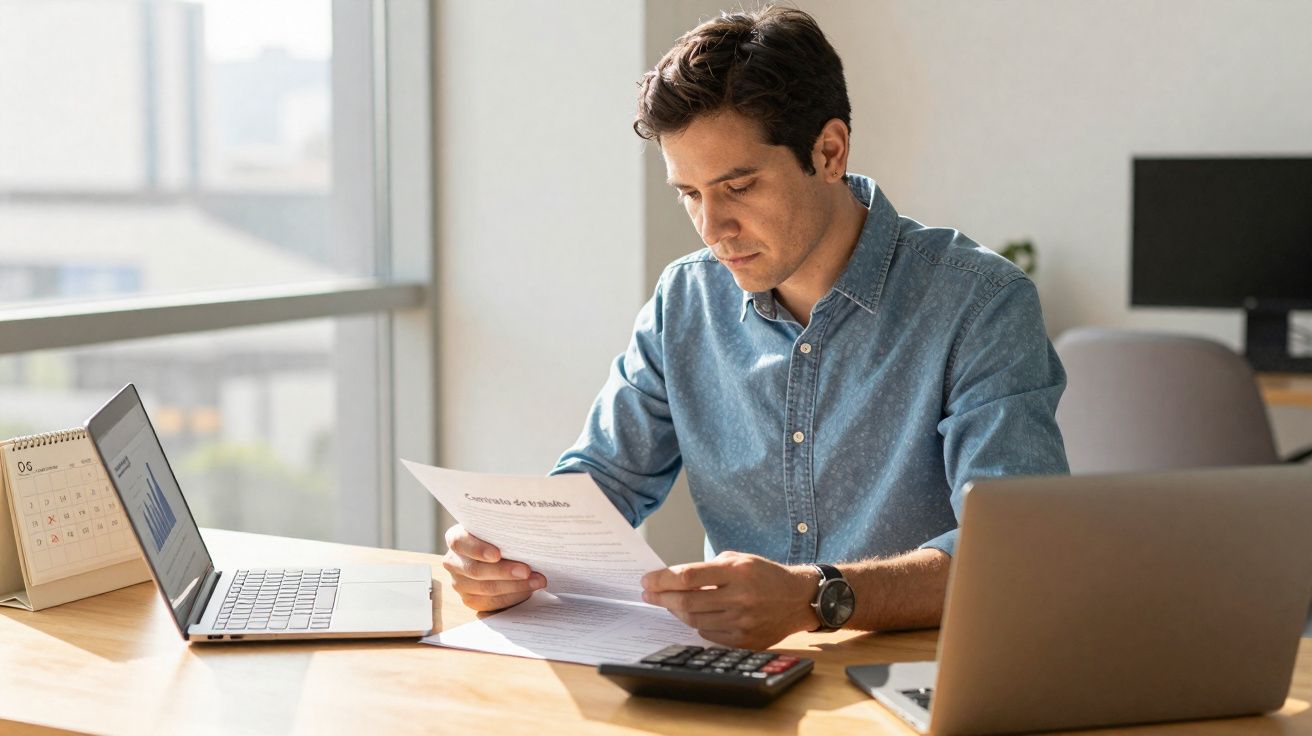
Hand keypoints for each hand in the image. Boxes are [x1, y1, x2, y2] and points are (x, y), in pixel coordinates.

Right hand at [442, 524, 546, 610]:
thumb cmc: (499, 539)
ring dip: (515, 586)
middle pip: (476, 570)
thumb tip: (525, 535)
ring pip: (486, 589)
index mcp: (456, 539)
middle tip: (527, 571)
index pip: (460, 542)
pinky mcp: (470, 600)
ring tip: (536, 581)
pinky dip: (513, 597)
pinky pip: (492, 603)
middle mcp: (453, 562)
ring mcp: (459, 583)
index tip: (497, 554)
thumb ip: (502, 532)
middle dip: (504, 572)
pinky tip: (528, 590)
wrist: (497, 555)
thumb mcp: (497, 530)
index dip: (478, 549)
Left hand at [640, 551, 817, 648]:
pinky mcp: (745, 641)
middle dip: (661, 597)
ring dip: (675, 611)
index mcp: (737, 572)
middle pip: (687, 601)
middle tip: (648, 593)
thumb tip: (673, 580)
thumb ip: (707, 569)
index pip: (688, 576)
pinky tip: (693, 615)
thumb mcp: (739, 559)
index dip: (662, 579)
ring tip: (668, 603)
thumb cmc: (764, 575)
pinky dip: (696, 625)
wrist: (798, 599)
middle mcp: (740, 597)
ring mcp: (743, 622)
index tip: (647, 580)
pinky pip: (708, 635)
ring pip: (694, 620)